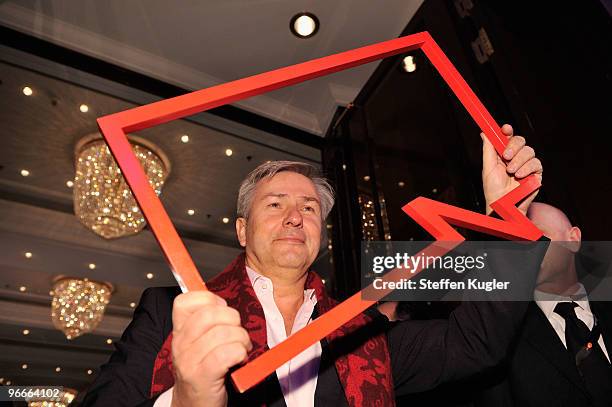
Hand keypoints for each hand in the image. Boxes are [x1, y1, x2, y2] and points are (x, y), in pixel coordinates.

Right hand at [171, 291, 251, 406]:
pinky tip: (239, 359)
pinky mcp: (202, 376)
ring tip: (240, 348)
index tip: (222, 311)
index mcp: (179, 331)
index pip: (186, 301)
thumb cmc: (202, 372)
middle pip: (211, 313)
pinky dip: (240, 353)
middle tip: (237, 332)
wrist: (193, 406)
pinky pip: (227, 353)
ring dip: (241, 339)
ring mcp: (189, 361)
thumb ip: (207, 323)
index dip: (210, 300)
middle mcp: (181, 344)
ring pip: (224, 332)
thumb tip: (223, 304)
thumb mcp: (198, 344)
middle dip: (233, 320)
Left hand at [481, 124, 542, 214]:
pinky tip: (519, 176)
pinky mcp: (536, 173)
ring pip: (529, 151)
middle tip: (505, 156)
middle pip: (520, 140)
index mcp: (503, 154)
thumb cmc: (493, 189)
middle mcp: (515, 157)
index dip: (507, 131)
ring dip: (518, 160)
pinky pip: (536, 163)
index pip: (508, 137)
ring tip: (511, 172)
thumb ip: (488, 150)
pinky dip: (527, 168)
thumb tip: (485, 134)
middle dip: (513, 146)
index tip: (505, 128)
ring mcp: (526, 165)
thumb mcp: (488, 168)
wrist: (503, 205)